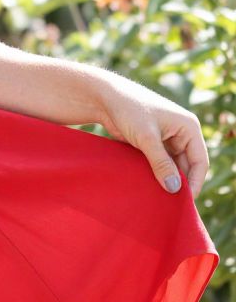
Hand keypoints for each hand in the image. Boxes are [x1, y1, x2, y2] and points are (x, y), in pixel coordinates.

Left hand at [96, 75, 209, 199]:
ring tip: (160, 197)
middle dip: (179, 183)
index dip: (195, 182)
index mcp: (188, 127)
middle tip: (171, 204)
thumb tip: (174, 189)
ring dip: (167, 179)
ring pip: (173, 166)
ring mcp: (166, 138)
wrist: (102, 97)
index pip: (200, 161)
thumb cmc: (128, 109)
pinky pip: (160, 162)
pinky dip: (156, 173)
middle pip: (187, 166)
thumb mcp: (146, 137)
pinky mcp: (152, 142)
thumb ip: (161, 163)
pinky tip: (150, 187)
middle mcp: (181, 133)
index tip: (185, 201)